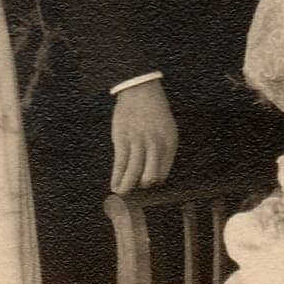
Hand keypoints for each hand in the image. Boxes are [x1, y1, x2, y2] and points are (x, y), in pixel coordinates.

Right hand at [111, 79, 178, 193]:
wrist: (141, 89)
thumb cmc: (154, 112)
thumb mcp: (167, 130)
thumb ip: (163, 150)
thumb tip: (155, 175)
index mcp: (169, 143)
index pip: (163, 173)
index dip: (154, 182)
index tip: (146, 186)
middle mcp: (155, 144)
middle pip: (149, 175)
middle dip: (142, 187)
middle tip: (135, 191)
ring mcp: (138, 141)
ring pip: (133, 171)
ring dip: (126, 186)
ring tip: (121, 193)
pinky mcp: (122, 137)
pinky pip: (120, 162)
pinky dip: (116, 176)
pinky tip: (114, 184)